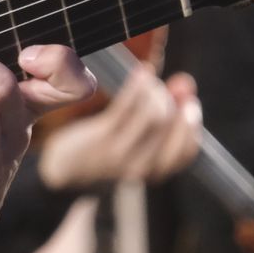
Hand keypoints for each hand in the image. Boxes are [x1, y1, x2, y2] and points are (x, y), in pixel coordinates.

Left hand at [36, 67, 201, 190]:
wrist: (61, 179)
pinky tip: (140, 73)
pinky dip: (137, 86)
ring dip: (155, 90)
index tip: (189, 99)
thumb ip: (163, 123)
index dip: (192, 122)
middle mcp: (141, 166)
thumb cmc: (101, 158)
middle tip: (172, 85)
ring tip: (149, 79)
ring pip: (153, 115)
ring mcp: (121, 153)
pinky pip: (126, 107)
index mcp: (153, 172)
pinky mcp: (101, 139)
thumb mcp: (136, 149)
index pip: (186, 150)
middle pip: (170, 126)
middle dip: (175, 99)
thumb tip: (185, 86)